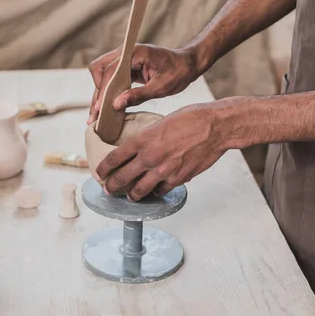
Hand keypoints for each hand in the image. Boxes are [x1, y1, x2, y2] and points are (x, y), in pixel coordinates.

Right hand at [87, 43, 203, 123]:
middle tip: (96, 114)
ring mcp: (125, 59)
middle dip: (97, 91)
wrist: (188, 64)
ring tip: (96, 116)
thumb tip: (116, 105)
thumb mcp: (161, 87)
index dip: (103, 90)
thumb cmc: (178, 72)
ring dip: (100, 93)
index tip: (100, 108)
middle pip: (99, 69)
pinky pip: (111, 79)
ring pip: (102, 74)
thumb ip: (138, 95)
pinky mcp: (126, 68)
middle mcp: (126, 53)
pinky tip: (106, 108)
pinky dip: (107, 93)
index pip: (110, 71)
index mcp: (135, 53)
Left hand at [95, 103, 226, 200]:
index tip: (98, 173)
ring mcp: (163, 170)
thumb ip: (148, 138)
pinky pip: (161, 190)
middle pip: (122, 178)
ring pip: (140, 190)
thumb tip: (140, 148)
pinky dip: (156, 191)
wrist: (216, 127)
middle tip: (108, 190)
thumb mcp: (161, 123)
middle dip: (111, 186)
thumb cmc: (191, 119)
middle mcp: (150, 157)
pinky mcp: (178, 179)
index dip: (103, 168)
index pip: (114, 157)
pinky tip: (154, 191)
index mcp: (143, 139)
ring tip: (130, 196)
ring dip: (132, 195)